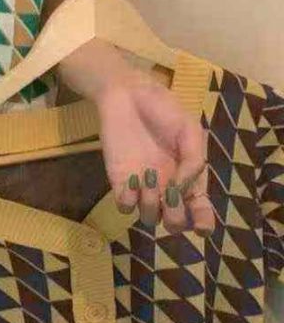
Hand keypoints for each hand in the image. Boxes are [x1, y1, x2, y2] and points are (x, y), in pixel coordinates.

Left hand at [96, 69, 215, 235]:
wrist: (127, 95)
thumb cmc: (163, 109)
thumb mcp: (189, 130)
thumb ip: (193, 161)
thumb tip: (183, 190)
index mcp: (189, 177)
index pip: (200, 210)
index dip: (203, 223)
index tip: (202, 227)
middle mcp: (167, 187)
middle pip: (174, 223)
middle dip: (175, 218)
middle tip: (170, 194)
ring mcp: (142, 186)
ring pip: (149, 218)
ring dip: (152, 206)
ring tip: (149, 178)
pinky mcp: (119, 180)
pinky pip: (124, 206)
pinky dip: (129, 200)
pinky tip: (131, 179)